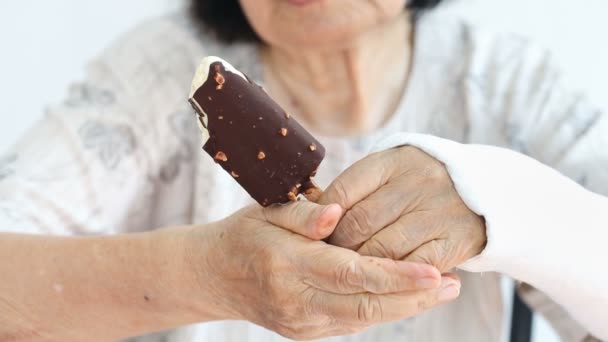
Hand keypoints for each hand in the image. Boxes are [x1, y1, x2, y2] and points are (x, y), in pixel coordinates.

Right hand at [187, 201, 460, 339]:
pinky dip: (383, 311)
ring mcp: (300, 322)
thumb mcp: (267, 212)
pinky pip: (352, 323)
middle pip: (364, 304)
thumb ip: (304, 213)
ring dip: (405, 307)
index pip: (349, 272)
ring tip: (441, 290)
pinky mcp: (305, 332)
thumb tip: (336, 214)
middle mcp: (294, 300)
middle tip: (452, 284)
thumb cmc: (244, 235)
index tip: (433, 271)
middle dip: (412, 297)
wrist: (214, 276)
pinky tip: (407, 298)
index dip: (394, 275)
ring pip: (363, 319)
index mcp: (285, 264)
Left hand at [319, 146, 486, 272]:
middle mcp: (416, 181)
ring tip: (347, 274)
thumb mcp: (391, 171)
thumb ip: (355, 188)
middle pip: (359, 223)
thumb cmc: (422, 183)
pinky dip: (392, 278)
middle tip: (324, 261)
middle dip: (336, 247)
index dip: (322, 218)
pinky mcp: (455, 240)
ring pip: (382, 250)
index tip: (313, 235)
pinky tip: (381, 280)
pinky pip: (412, 267)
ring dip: (359, 267)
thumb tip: (312, 213)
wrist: (487, 189)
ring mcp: (438, 211)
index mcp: (393, 160)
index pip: (343, 192)